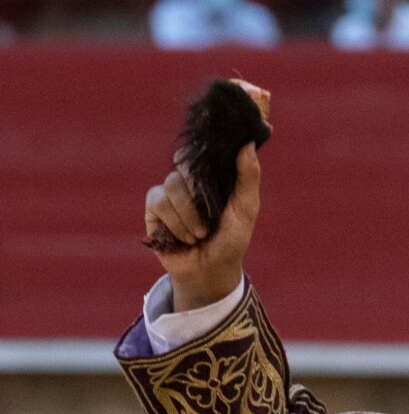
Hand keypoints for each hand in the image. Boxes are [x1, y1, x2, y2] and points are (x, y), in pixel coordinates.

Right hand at [143, 142, 260, 311]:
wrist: (212, 270)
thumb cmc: (232, 239)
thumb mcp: (246, 208)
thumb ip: (248, 176)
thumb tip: (248, 143)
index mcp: (210, 175)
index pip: (202, 150)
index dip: (205, 155)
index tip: (217, 171)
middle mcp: (188, 180)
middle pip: (184, 164)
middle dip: (200, 192)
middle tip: (212, 217)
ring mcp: (169, 192)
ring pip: (172, 185)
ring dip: (190, 215)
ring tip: (201, 234)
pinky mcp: (154, 208)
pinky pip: (159, 202)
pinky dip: (176, 222)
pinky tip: (186, 237)